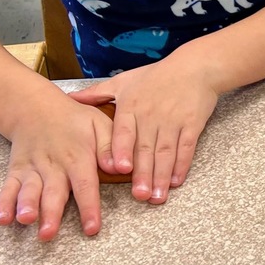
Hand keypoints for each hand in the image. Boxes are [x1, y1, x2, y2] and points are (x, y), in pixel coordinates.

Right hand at [0, 93, 112, 240]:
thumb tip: (122, 167)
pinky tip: (3, 219)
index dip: (89, 207)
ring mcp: (32, 168)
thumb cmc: (75, 120)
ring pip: (29, 190)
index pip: (85, 185)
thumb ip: (110, 146)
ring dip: (26, 206)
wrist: (36, 108)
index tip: (92, 228)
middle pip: (53, 192)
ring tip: (26, 220)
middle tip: (49, 233)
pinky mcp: (16, 171)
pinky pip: (8, 187)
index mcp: (78, 156)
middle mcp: (53, 165)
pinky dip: (4, 203)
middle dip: (51, 213)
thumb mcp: (100, 124)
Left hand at [68, 53, 218, 205]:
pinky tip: (177, 181)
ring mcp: (173, 121)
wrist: (195, 67)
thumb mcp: (124, 80)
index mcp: (132, 106)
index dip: (123, 149)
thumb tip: (69, 99)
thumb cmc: (157, 75)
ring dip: (162, 176)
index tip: (121, 168)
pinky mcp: (192, 124)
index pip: (125, 131)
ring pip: (166, 152)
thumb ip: (96, 94)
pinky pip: (186, 148)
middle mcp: (152, 115)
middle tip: (139, 196)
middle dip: (143, 174)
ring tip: (157, 197)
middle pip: (146, 149)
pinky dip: (182, 165)